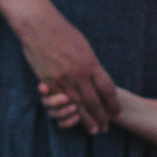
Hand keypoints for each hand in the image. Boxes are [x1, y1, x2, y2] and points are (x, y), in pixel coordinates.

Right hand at [16, 6, 119, 130]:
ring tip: (94, 131)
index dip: (113, 103)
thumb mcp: (84, 47)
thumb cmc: (63, 32)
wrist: (39, 26)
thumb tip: (98, 76)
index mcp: (91, 63)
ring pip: (78, 105)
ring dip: (87, 120)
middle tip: (107, 128)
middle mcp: (79, 74)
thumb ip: (91, 64)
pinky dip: (68, 112)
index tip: (117, 112)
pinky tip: (73, 119)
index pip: (107, 89)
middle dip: (102, 116)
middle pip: (94, 101)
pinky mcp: (49, 82)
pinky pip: (60, 101)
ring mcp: (63, 79)